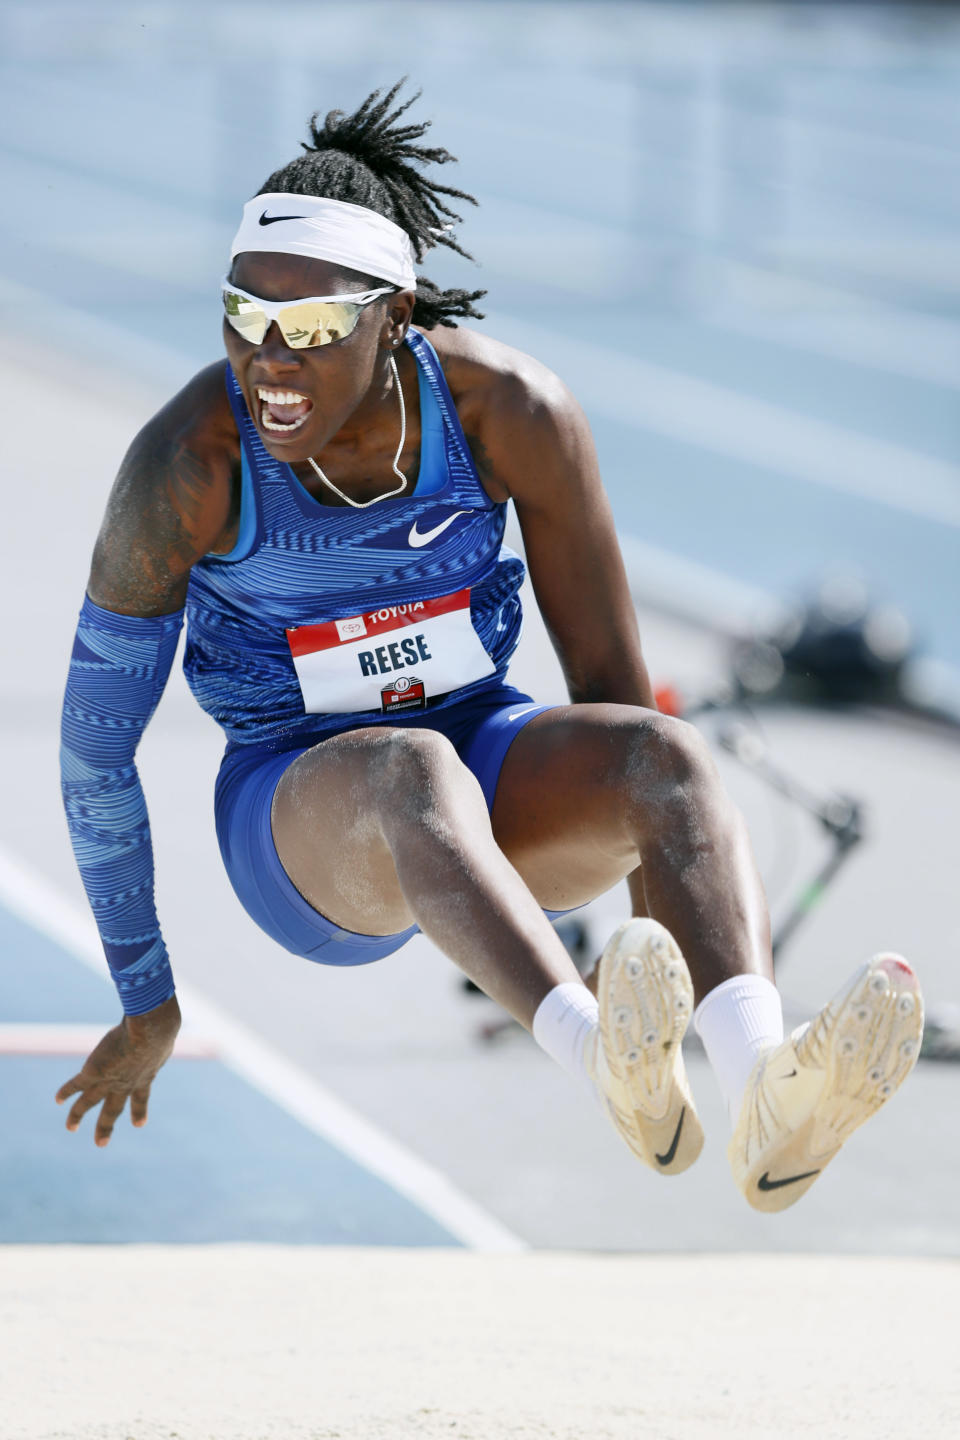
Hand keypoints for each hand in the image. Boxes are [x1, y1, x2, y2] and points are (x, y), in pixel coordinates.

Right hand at [55, 994, 180, 1145]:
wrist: (152, 1033)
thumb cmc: (162, 1028)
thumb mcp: (165, 1033)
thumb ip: (164, 1031)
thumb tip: (169, 1015)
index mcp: (145, 1075)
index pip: (141, 1096)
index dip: (139, 1111)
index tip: (139, 1123)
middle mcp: (126, 1084)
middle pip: (113, 1111)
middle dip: (106, 1127)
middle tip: (101, 1144)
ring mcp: (109, 1081)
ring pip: (89, 1103)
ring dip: (77, 1116)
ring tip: (71, 1128)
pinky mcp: (93, 1073)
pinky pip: (75, 1086)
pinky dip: (66, 1092)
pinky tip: (58, 1099)